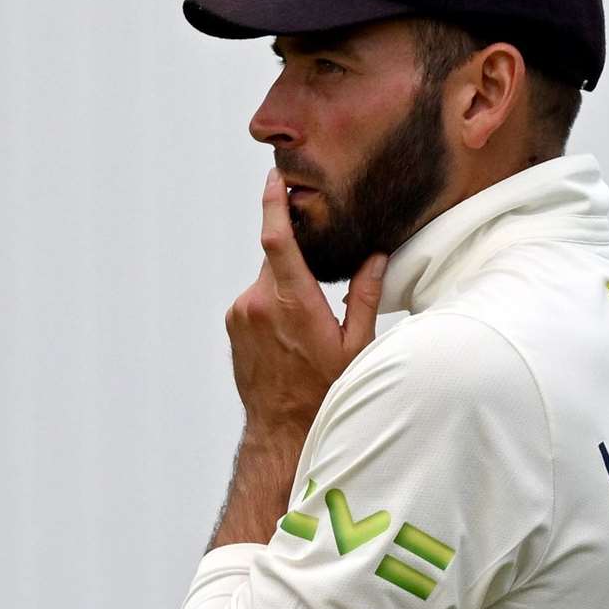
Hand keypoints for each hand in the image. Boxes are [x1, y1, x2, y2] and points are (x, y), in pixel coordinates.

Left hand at [224, 168, 387, 441]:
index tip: (275, 179)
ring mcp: (241, 312)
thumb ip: (365, 297)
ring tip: (308, 323)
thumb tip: (376, 257)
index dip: (274, 203)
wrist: (280, 429)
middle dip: (297, 256)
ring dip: (287, 286)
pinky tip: (291, 333)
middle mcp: (259, 302)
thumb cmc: (322, 393)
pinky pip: (256, 298)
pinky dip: (274, 302)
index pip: (276, 240)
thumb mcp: (356, 348)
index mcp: (292, 303)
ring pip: (267, 279)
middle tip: (320, 279)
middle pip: (276, 257)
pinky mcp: (232, 322)